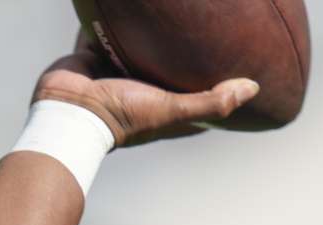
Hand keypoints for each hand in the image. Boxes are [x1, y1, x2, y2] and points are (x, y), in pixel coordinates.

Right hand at [31, 33, 258, 147]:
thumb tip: (254, 87)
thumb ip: (212, 101)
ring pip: (141, 42)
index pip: (202, 93)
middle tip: (209, 18)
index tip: (241, 59)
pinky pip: (109, 27)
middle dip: (187, 46)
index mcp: (167, 105)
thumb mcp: (173, 109)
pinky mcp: (96, 52)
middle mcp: (146, 87)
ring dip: (152, 28)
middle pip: (173, 63)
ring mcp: (119, 69)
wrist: (69, 109)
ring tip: (171, 3)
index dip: (220, 79)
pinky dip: (118, 14)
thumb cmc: (124, 115)